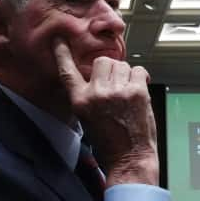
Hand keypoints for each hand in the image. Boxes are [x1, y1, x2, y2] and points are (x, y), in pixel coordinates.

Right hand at [54, 40, 157, 185]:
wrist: (129, 159)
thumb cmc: (109, 143)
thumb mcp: (87, 118)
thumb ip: (89, 95)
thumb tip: (98, 76)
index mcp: (80, 101)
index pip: (68, 71)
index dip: (63, 54)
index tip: (60, 41)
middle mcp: (97, 93)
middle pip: (102, 62)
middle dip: (110, 70)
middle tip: (115, 85)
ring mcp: (118, 92)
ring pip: (121, 64)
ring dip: (125, 74)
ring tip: (126, 93)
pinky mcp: (137, 92)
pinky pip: (138, 70)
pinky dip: (140, 77)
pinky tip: (138, 90)